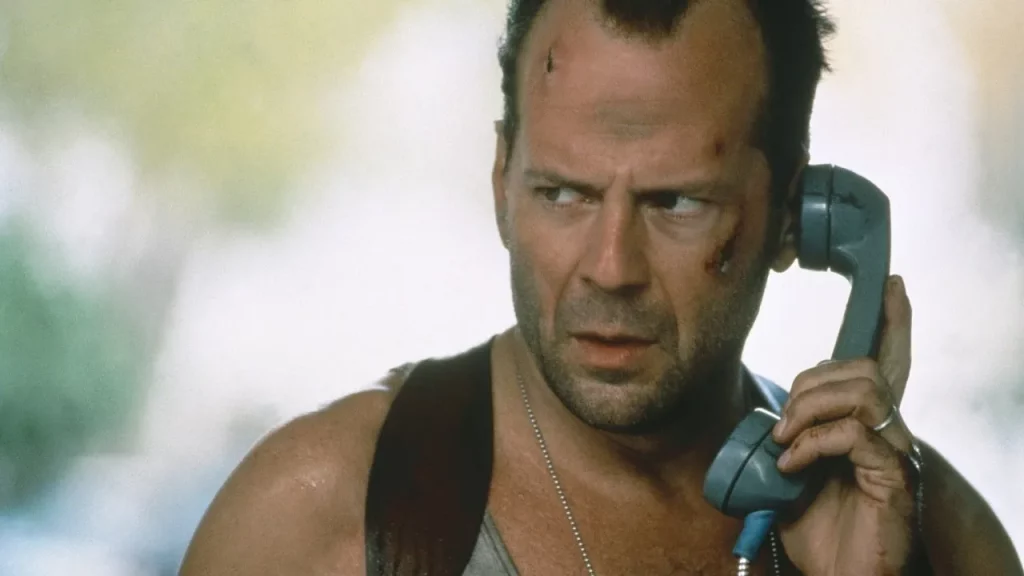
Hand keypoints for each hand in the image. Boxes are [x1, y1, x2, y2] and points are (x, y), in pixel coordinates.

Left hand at [772, 275, 918, 575]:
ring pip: (863, 390)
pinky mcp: (895, 479)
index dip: (893, 325)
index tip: (892, 286)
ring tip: (786, 439)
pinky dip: (813, 442)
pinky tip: (792, 465)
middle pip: (864, 369)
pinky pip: (855, 434)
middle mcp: (891, 435)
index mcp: (869, 428)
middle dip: (812, 381)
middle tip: (783, 421)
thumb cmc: (820, 534)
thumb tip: (762, 421)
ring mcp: (897, 455)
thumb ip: (788, 442)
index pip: (887, 365)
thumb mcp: (792, 478)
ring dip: (811, 407)